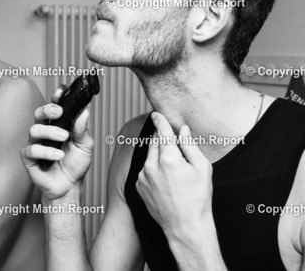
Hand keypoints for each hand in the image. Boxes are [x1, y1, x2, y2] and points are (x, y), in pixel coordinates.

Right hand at [21, 88, 93, 200]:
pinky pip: (32, 150)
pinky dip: (46, 152)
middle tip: (59, 112)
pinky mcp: (29, 158)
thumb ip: (82, 130)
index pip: (53, 107)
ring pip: (34, 129)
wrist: (69, 187)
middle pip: (38, 113)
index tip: (60, 92)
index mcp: (57, 125)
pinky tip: (58, 155)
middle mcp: (44, 132)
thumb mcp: (85, 146)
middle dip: (47, 109)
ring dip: (50, 131)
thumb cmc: (75, 165)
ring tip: (64, 137)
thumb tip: (84, 112)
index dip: (55, 99)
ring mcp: (35, 144)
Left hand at [136, 112, 212, 236]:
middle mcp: (151, 166)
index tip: (156, 113)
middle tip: (170, 139)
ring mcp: (142, 177)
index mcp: (168, 159)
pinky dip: (153, 169)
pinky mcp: (138, 186)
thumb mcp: (202, 169)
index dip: (159, 121)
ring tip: (173, 168)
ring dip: (158, 155)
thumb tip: (182, 130)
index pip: (162, 132)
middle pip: (154, 143)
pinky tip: (166, 181)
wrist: (185, 226)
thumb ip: (190, 145)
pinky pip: (145, 171)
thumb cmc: (197, 199)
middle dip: (160, 138)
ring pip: (149, 157)